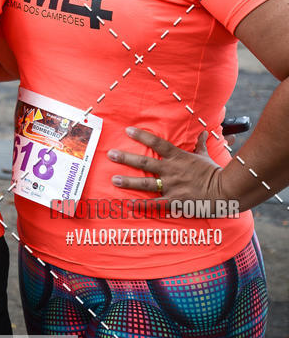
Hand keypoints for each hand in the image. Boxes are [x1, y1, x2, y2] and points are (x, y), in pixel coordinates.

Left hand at [108, 127, 229, 208]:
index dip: (141, 136)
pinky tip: (129, 206)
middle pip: (144, 163)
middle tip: (111, 155)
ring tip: (114, 180)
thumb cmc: (216, 172)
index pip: (157, 143)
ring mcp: (172, 186)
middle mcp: (171, 170)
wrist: (226, 190)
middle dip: (126, 159)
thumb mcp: (206, 156)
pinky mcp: (175, 202)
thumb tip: (203, 132)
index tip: (127, 131)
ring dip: (128, 182)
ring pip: (145, 184)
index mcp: (178, 157)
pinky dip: (141, 206)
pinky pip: (155, 205)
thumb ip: (200, 144)